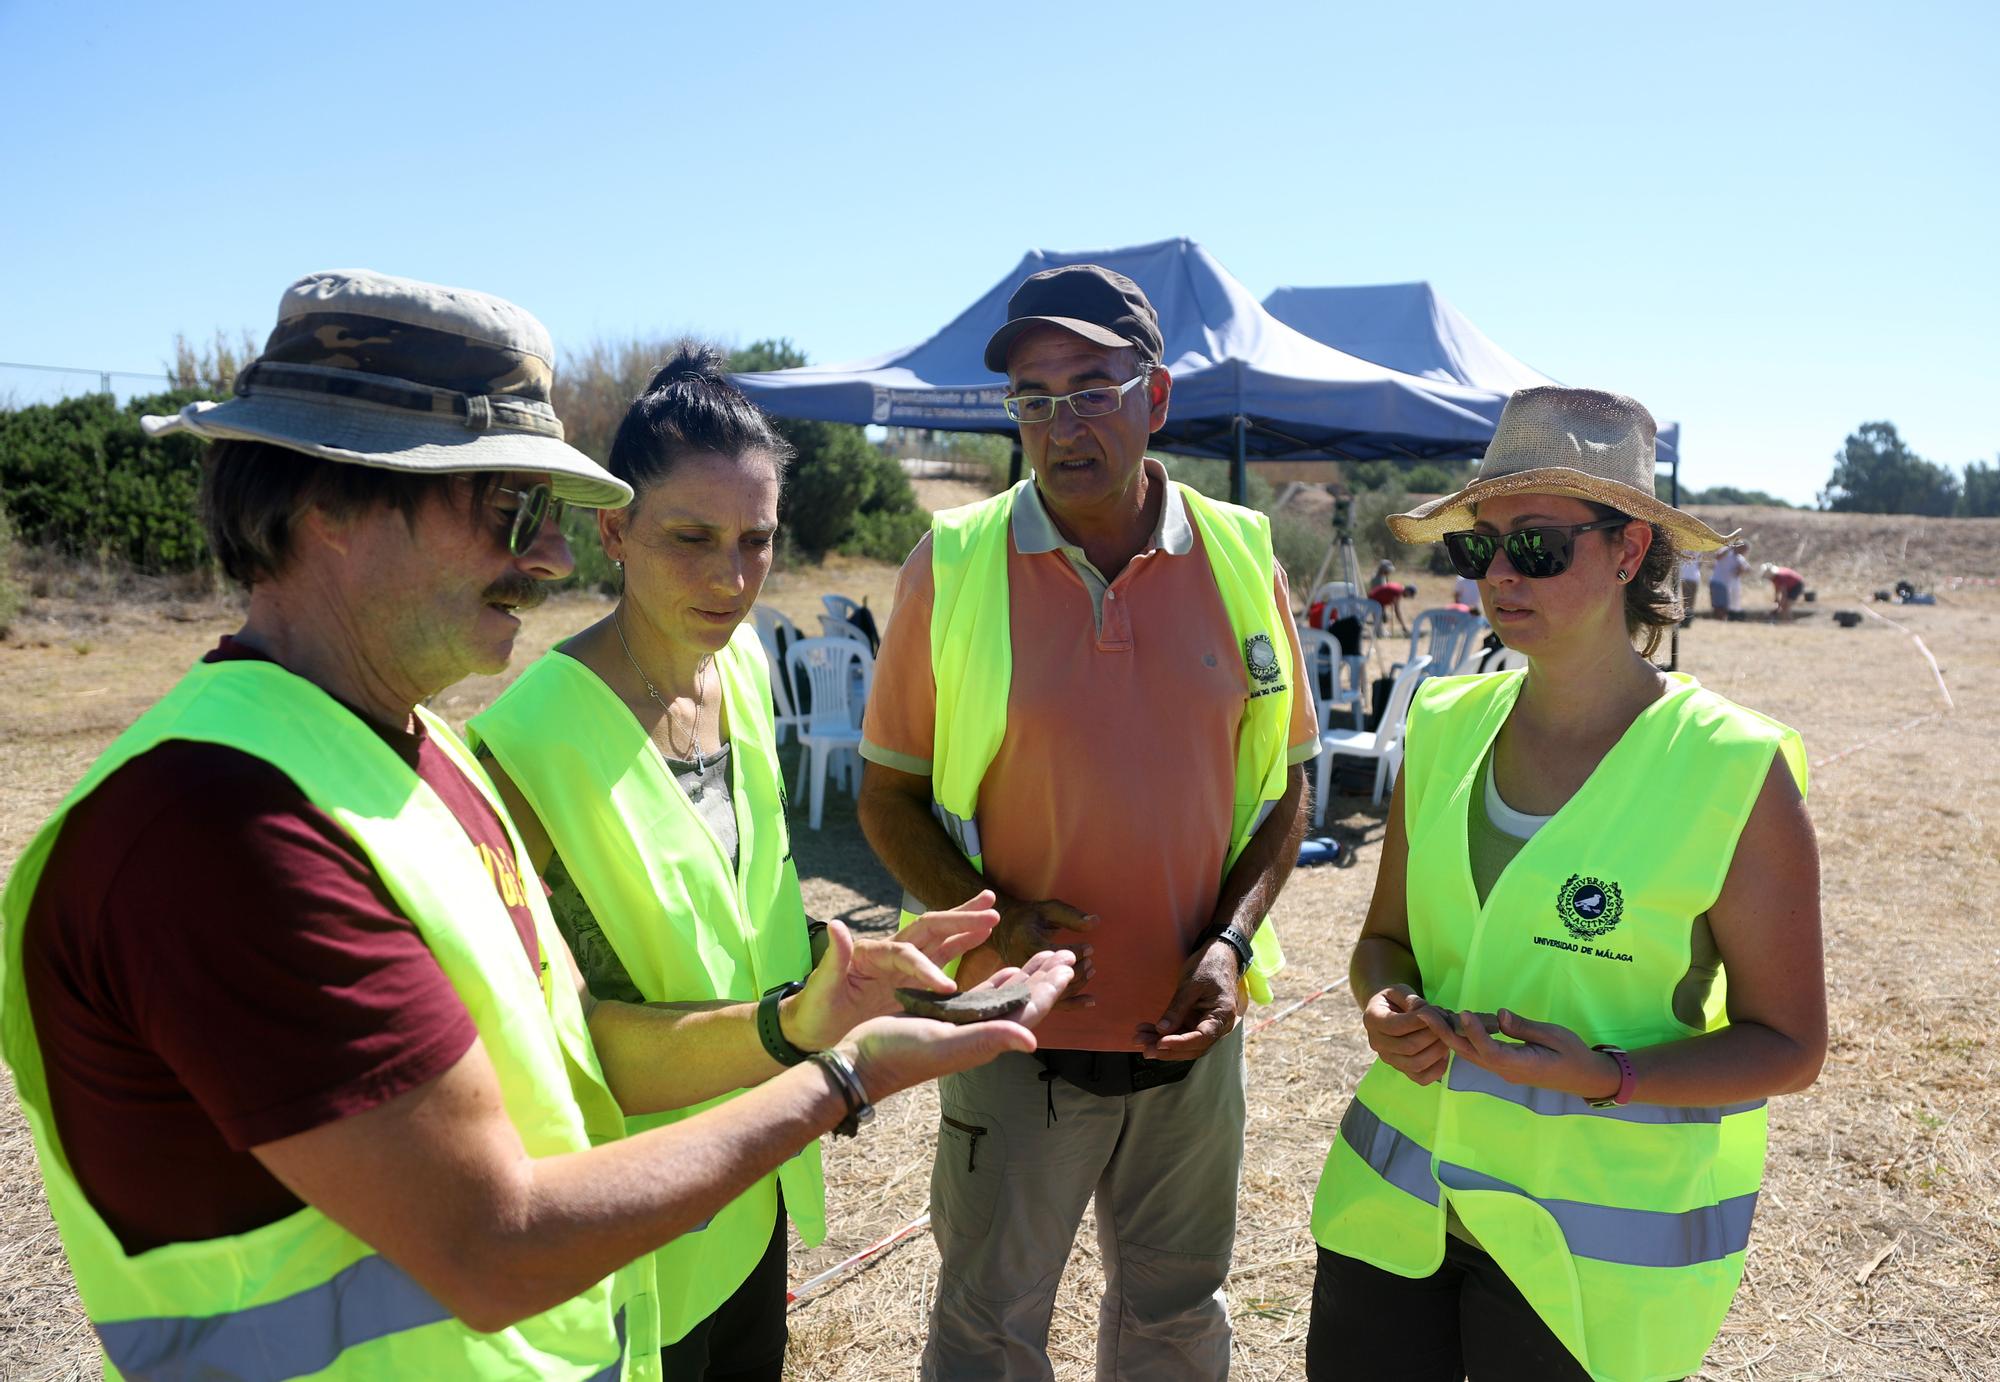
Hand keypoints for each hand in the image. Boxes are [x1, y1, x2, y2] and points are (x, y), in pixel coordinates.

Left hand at [782, 898, 997, 1051]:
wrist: (811, 1029)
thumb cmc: (814, 1010)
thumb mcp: (821, 987)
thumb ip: (834, 957)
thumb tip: (837, 925)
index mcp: (871, 953)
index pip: (907, 955)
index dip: (927, 969)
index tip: (947, 988)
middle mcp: (890, 953)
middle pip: (930, 930)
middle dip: (960, 920)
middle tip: (990, 910)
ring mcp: (901, 966)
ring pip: (939, 940)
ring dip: (965, 926)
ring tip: (992, 914)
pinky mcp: (909, 980)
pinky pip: (940, 960)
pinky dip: (961, 947)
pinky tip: (980, 940)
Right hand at [842, 950, 1075, 1100]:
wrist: (862, 1062)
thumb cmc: (901, 1054)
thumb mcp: (946, 1044)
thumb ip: (988, 1038)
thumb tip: (1031, 1040)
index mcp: (985, 1039)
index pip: (1027, 1011)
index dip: (1049, 989)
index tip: (1067, 966)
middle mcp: (980, 1032)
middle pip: (1023, 1002)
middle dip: (1045, 979)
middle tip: (1068, 954)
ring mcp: (965, 1025)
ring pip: (1006, 997)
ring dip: (1028, 977)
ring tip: (1047, 957)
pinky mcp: (947, 1018)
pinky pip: (983, 996)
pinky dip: (1000, 981)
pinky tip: (1009, 969)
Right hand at [991, 895, 1097, 1005]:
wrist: (1006, 931)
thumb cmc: (1031, 917)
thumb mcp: (1049, 910)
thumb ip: (1071, 916)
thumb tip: (1096, 922)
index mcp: (1024, 940)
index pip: (1051, 953)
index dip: (1073, 953)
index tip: (1089, 948)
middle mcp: (1020, 963)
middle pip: (1052, 975)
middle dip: (1076, 970)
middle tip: (1091, 962)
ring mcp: (1021, 979)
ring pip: (1052, 991)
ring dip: (1076, 985)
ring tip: (1091, 971)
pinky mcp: (1028, 989)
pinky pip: (1052, 1001)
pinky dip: (1073, 1002)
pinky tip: (1091, 1001)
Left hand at [1136, 939, 1243, 1059]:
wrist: (1218, 955)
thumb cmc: (1209, 966)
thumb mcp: (1191, 984)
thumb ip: (1178, 1008)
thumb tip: (1162, 1030)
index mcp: (1222, 1015)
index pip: (1202, 1038)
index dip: (1180, 1043)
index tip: (1160, 1043)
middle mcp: (1218, 1026)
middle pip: (1193, 1046)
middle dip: (1168, 1050)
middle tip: (1144, 1048)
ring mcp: (1207, 1025)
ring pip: (1185, 1043)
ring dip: (1162, 1043)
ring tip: (1139, 1038)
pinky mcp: (1198, 1022)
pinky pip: (1181, 1033)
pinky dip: (1165, 1034)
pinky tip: (1147, 1030)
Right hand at [1361, 985, 1458, 1085]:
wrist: (1387, 1011)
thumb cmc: (1396, 999)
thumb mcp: (1400, 991)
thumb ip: (1413, 1000)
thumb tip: (1427, 1014)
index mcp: (1372, 1019)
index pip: (1397, 1026)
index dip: (1422, 1021)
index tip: (1439, 1012)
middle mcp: (1376, 1043)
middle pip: (1409, 1047)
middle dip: (1434, 1035)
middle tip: (1448, 1024)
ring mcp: (1388, 1059)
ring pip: (1416, 1064)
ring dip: (1438, 1050)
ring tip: (1447, 1036)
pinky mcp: (1401, 1070)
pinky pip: (1421, 1078)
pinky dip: (1438, 1068)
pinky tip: (1444, 1053)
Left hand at [1446, 1008, 1620, 1100]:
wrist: (1584, 1077)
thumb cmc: (1573, 1054)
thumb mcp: (1554, 1036)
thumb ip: (1525, 1027)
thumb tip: (1499, 1016)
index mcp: (1521, 1065)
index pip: (1491, 1051)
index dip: (1475, 1033)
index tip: (1463, 1013)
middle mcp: (1506, 1071)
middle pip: (1469, 1054)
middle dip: (1445, 1034)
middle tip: (1424, 1013)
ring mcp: (1503, 1071)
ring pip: (1470, 1054)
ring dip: (1450, 1035)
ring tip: (1432, 1014)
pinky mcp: (1503, 1066)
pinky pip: (1478, 1053)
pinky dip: (1463, 1038)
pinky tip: (1454, 1022)